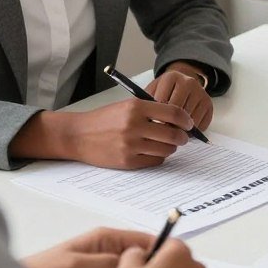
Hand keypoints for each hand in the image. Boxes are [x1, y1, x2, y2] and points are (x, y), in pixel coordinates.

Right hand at [10, 98, 193, 168]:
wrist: (78, 134)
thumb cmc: (106, 119)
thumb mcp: (128, 105)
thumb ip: (152, 110)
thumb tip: (179, 119)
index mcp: (137, 107)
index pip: (174, 113)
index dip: (186, 120)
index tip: (189, 123)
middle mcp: (134, 125)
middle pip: (173, 135)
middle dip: (182, 137)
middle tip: (183, 138)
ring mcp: (130, 145)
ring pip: (166, 150)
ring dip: (171, 148)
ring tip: (167, 144)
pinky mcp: (127, 161)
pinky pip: (154, 161)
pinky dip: (158, 157)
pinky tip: (153, 152)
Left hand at [147, 63, 213, 129]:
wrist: (182, 83)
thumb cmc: (163, 92)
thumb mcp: (152, 92)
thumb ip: (148, 104)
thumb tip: (150, 124)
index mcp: (171, 77)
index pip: (162, 102)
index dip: (155, 117)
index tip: (151, 126)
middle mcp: (189, 82)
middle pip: (178, 111)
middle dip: (169, 125)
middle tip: (162, 133)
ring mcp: (201, 93)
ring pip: (190, 120)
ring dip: (181, 130)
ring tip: (172, 131)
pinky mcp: (209, 104)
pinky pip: (201, 125)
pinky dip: (192, 132)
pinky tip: (183, 129)